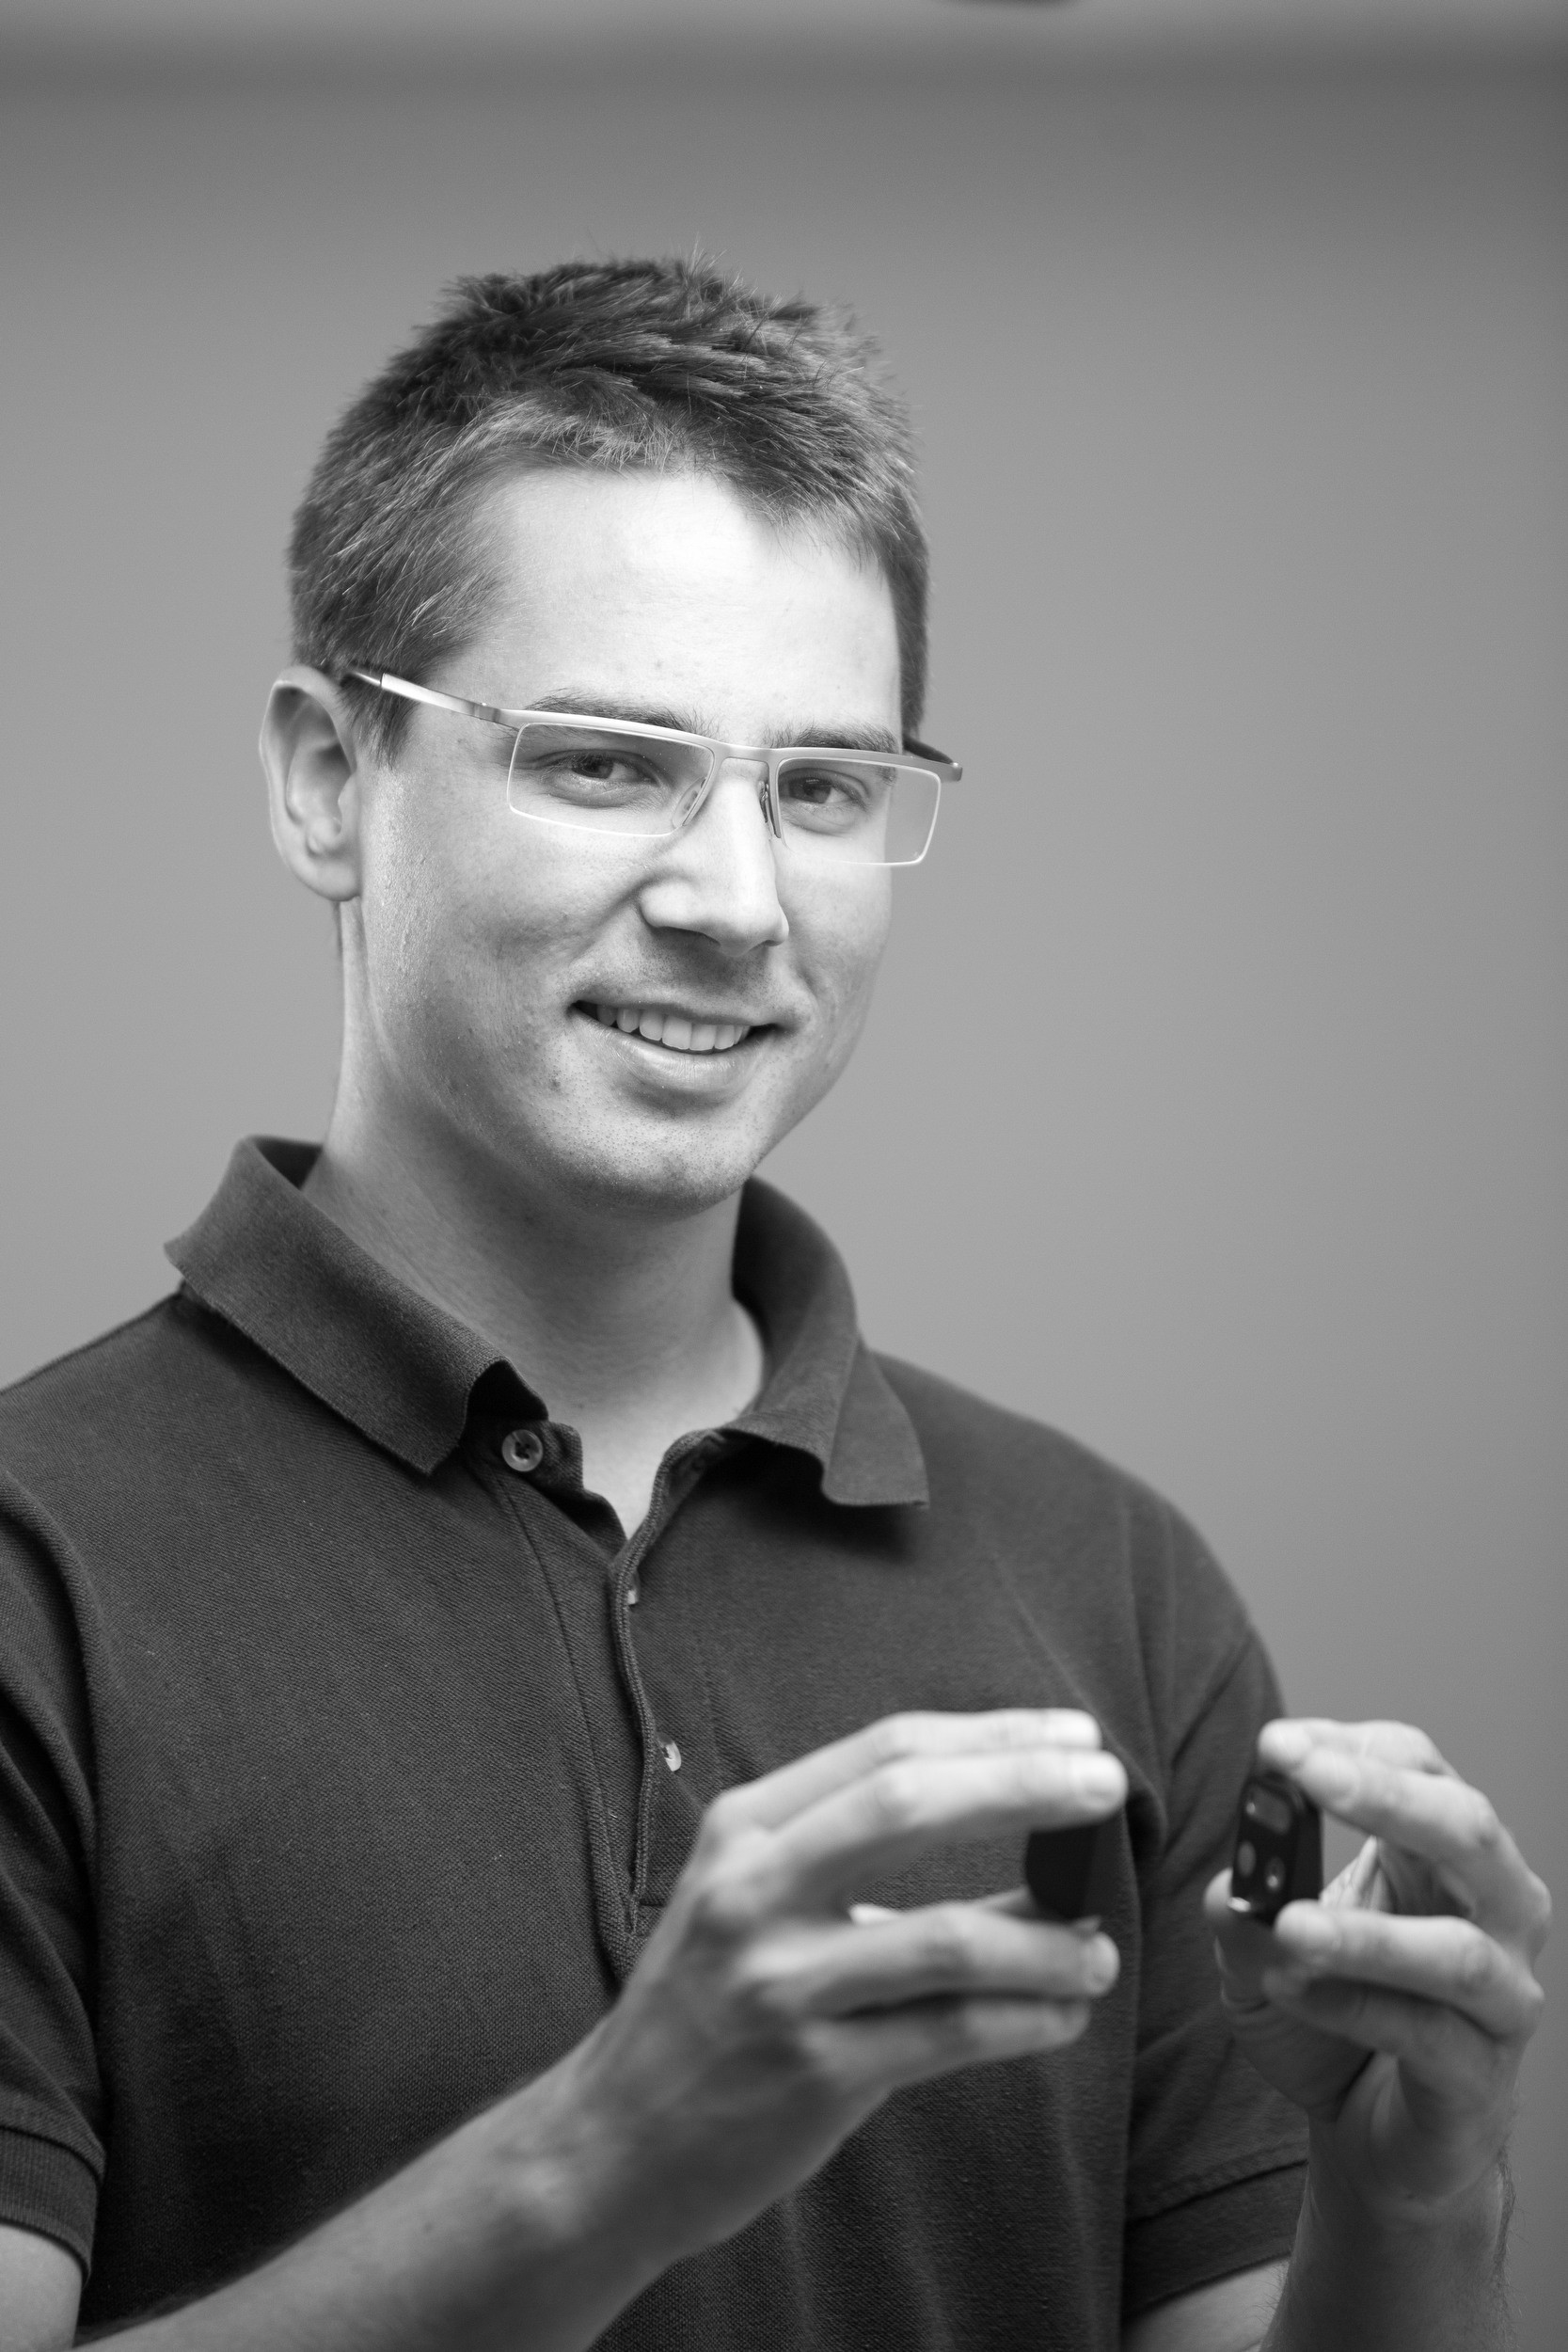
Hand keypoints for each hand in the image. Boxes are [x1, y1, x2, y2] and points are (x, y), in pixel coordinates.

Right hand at [543, 1709, 1125, 2267]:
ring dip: (1045, 1941)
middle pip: (910, 1806)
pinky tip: (1061, 2016)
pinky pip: (948, 2035)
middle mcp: (754, 1889)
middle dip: (1025, 1786)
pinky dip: (1024, 2020)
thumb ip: (860, 1856)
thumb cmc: (713, 2004)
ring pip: (946, 1939)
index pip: (887, 1750)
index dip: (992, 1734)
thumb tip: (1024, 1827)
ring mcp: (779, 1983)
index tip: (1075, 1734)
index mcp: (747, 1826)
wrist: (615, 2141)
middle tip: (1109, 1787)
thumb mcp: (756, 1898)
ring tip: (1100, 1949)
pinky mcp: (810, 2074)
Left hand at [1206, 1719, 1549, 2229]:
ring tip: (1289, 1924)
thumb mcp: (1264, 1947)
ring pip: (1457, 1950)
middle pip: (1466, 1830)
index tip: (1278, 1745)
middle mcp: (1494, 1909)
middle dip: (1385, 1796)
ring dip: (1366, 1933)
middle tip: (1307, 1777)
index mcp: (1441, 1851)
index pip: (1418, 1767)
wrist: (1371, 2136)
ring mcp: (1503, 1993)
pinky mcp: (1482, 2074)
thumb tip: (1230, 1885)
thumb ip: (1247, 1908)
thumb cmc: (1329, 2016)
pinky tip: (1294, 1992)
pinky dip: (1356, 2009)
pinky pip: (1428, 2033)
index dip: (1352, 1746)